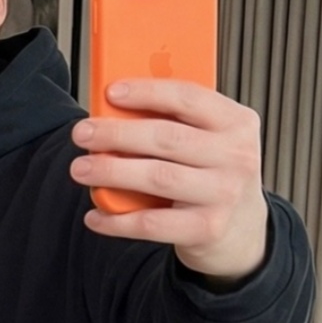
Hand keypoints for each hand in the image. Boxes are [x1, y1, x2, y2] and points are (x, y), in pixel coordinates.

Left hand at [70, 81, 268, 283]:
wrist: (241, 230)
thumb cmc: (213, 174)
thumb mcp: (211, 141)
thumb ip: (177, 124)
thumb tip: (114, 110)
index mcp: (236, 123)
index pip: (188, 98)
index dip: (147, 92)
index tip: (110, 92)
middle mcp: (236, 156)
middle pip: (167, 138)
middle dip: (117, 134)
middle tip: (82, 133)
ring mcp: (224, 194)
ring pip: (158, 177)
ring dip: (112, 172)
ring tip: (80, 168)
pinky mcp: (207, 229)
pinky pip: (152, 223)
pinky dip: (118, 221)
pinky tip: (94, 216)